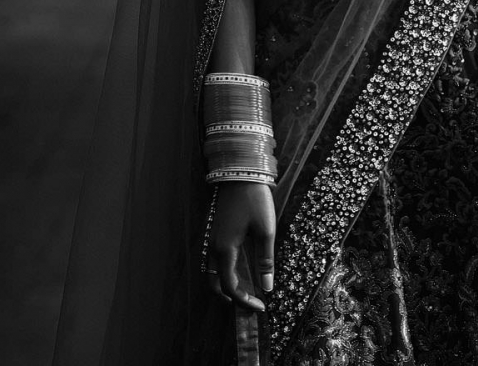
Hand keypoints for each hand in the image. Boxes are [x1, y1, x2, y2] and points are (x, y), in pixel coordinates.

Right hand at [206, 182, 274, 310]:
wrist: (239, 171)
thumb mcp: (266, 230)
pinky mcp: (213, 230)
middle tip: (249, 303)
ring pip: (210, 271)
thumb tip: (267, 287)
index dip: (244, 301)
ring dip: (224, 285)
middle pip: (213, 283)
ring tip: (245, 290)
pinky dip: (221, 271)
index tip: (262, 306)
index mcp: (225, 249)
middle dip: (230, 298)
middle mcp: (213, 246)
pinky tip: (238, 269)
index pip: (229, 286)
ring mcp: (210, 237)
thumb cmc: (254, 199)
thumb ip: (265, 260)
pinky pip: (212, 259)